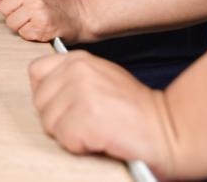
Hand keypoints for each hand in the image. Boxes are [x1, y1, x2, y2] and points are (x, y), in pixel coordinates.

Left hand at [0, 0, 87, 41]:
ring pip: (11, 23)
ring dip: (21, 26)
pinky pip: (22, 34)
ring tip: (35, 21)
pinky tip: (40, 28)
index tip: (21, 0)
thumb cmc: (57, 4)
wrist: (80, 16)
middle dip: (14, 14)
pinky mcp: (41, 27)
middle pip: (4, 8)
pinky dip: (30, 34)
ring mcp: (37, 10)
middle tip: (30, 13)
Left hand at [29, 52, 178, 178]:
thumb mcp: (102, 78)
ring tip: (97, 129)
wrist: (169, 128)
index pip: (36, 71)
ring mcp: (80, 92)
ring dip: (70, 134)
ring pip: (49, 123)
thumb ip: (73, 77)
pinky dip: (80, 146)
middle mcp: (77, 71)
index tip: (65, 105)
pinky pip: (64, 139)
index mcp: (79, 59)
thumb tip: (44, 89)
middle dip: (59, 118)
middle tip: (88, 122)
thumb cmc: (137, 110)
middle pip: (40, 102)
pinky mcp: (86, 117)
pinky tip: (102, 138)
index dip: (47, 93)